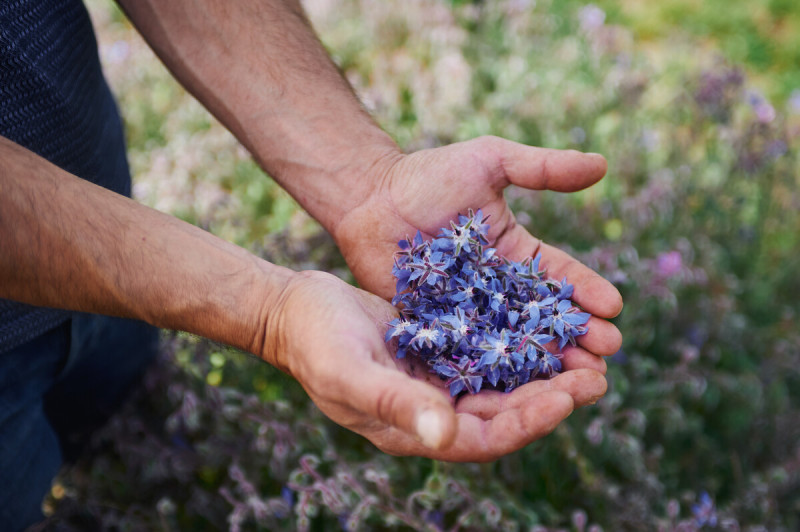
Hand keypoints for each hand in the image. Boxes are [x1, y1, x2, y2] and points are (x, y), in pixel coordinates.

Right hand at [267, 270, 607, 460]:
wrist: (295, 309)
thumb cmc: (315, 342)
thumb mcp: (350, 371)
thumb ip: (396, 402)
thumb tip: (447, 434)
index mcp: (414, 428)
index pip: (484, 436)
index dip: (528, 421)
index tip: (568, 398)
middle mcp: (432, 411)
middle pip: (503, 413)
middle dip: (551, 398)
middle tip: (597, 376)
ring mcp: (434, 381)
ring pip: (500, 384)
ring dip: (541, 373)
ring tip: (585, 355)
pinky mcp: (435, 351)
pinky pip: (485, 353)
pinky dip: (515, 345)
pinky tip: (541, 327)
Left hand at [334, 135, 622, 359]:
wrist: (367, 197)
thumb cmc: (426, 175)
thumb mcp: (489, 161)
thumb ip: (541, 168)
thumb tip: (603, 166)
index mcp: (515, 253)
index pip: (558, 276)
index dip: (586, 292)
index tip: (614, 309)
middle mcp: (497, 289)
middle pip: (543, 317)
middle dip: (577, 336)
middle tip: (605, 356)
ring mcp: (468, 312)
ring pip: (512, 342)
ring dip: (545, 362)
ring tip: (575, 380)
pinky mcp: (436, 329)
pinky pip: (468, 352)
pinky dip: (493, 372)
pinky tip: (517, 391)